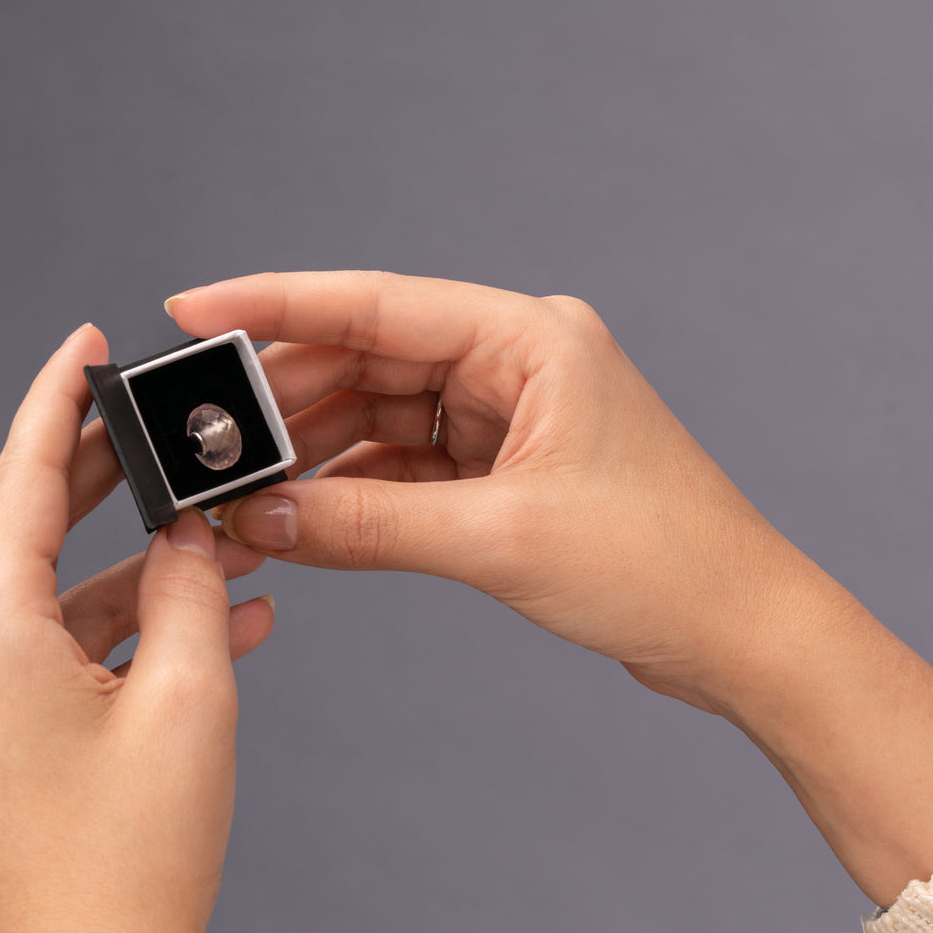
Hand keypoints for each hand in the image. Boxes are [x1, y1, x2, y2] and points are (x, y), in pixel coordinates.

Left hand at [0, 324, 274, 932]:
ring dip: (153, 573)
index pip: (18, 480)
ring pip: (70, 599)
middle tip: (167, 436)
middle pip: (39, 532)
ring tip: (237, 550)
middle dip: (114, 483)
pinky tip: (221, 625)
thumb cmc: (130, 862)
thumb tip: (194, 532)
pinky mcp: (6, 741)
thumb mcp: (189, 697)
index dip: (56, 402)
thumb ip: (194, 588)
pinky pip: (74, 657)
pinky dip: (140, 635)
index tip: (84, 350)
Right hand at [166, 271, 793, 712]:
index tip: (194, 306)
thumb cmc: (661, 562)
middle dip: (289, 400)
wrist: (738, 628)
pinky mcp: (507, 467)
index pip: (378, 304)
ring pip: (385, 415)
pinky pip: (410, 464)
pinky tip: (306, 513)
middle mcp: (518, 361)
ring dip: (318, 452)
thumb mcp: (499, 538)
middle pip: (372, 360)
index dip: (278, 303)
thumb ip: (370, 524)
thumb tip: (265, 518)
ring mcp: (512, 414)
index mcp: (531, 337)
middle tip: (208, 438)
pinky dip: (359, 489)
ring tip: (246, 487)